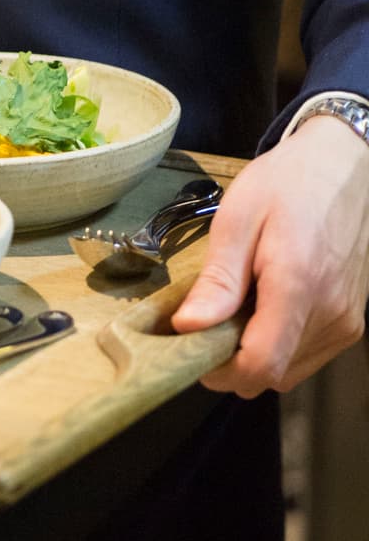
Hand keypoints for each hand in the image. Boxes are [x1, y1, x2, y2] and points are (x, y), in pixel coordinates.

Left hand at [172, 116, 368, 395]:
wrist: (343, 166)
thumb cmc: (285, 185)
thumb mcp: (237, 220)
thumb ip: (219, 280)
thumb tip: (188, 327)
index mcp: (299, 288)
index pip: (260, 366)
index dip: (218, 370)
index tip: (190, 348)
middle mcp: (332, 315)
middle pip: (272, 374)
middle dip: (231, 360)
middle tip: (206, 320)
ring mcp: (347, 322)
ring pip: (289, 370)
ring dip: (255, 352)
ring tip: (236, 306)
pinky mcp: (352, 321)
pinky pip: (307, 354)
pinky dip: (279, 343)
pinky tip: (263, 306)